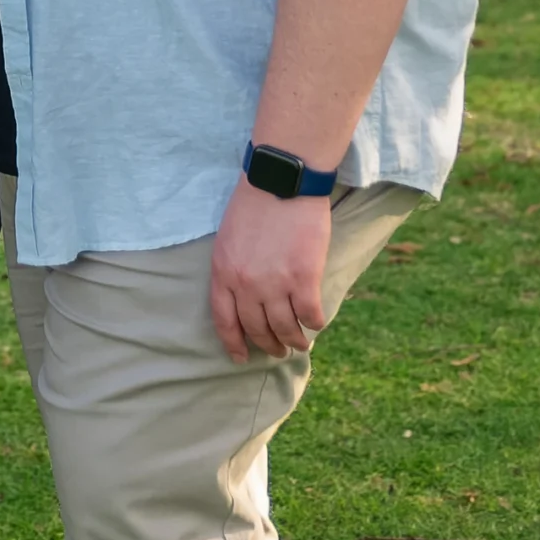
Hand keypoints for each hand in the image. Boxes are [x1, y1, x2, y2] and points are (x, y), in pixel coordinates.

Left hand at [207, 175, 333, 362]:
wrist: (281, 182)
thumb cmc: (253, 206)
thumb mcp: (229, 240)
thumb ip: (234, 269)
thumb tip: (246, 298)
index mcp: (222, 273)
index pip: (224, 320)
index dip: (233, 342)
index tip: (240, 357)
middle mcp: (246, 284)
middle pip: (256, 328)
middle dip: (268, 345)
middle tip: (277, 350)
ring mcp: (275, 283)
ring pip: (285, 327)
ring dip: (294, 340)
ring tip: (299, 343)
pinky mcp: (304, 278)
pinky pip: (311, 314)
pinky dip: (315, 322)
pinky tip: (316, 322)